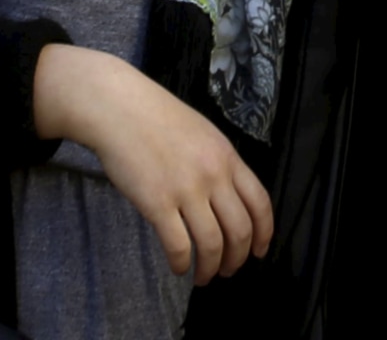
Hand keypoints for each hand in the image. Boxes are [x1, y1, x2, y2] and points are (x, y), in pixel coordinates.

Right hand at [33, 44, 273, 282]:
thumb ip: (220, 164)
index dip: (264, 233)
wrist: (122, 109)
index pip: (260, 202)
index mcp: (228, 157)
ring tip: (204, 276)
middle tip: (229, 270)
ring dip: (210, 268)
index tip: (259, 251)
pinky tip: (178, 267)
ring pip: (212, 243)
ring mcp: (187, 190)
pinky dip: (182, 263)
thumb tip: (230, 198)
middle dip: (237, 258)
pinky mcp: (158, 203)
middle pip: (240, 229)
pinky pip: (178, 245)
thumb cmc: (159, 119)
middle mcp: (214, 175)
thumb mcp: (204, 135)